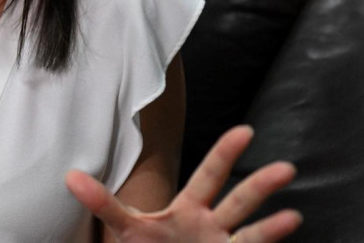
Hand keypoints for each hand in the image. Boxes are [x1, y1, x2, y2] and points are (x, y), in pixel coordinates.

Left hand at [66, 126, 301, 242]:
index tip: (246, 130)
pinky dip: (268, 239)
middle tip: (285, 168)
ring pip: (250, 232)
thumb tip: (69, 175)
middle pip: (237, 199)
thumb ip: (102, 202)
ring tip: (294, 216)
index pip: (210, 175)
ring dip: (272, 224)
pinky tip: (288, 226)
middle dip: (259, 184)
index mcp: (188, 209)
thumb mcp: (124, 228)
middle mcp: (211, 225)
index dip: (226, 153)